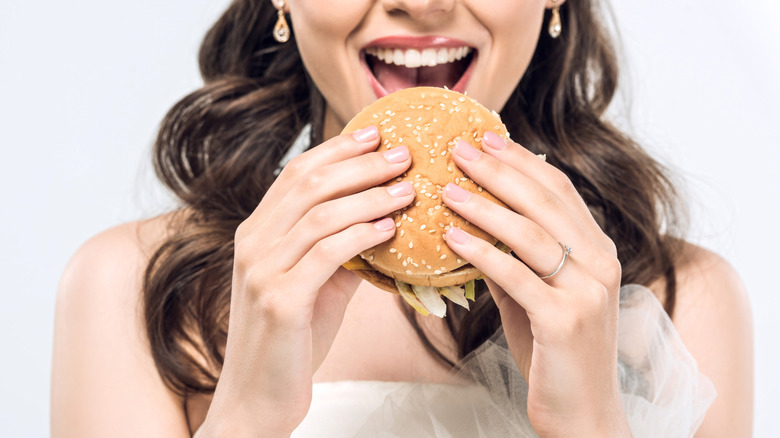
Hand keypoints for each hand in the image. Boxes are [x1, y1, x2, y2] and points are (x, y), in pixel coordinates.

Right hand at [201, 126, 413, 436]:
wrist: (258, 396)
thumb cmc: (292, 340)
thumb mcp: (315, 284)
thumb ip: (339, 249)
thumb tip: (384, 219)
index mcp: (256, 233)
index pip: (295, 173)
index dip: (337, 149)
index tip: (375, 133)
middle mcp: (252, 244)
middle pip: (308, 183)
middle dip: (360, 164)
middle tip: (403, 155)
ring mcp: (262, 271)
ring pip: (319, 214)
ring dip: (369, 196)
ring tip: (408, 188)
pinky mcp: (279, 301)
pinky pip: (327, 254)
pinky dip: (362, 235)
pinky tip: (390, 228)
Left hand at [442, 133, 630, 436]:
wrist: (581, 412)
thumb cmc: (553, 352)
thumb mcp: (535, 295)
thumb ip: (514, 258)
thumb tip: (475, 223)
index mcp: (597, 250)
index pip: (559, 190)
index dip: (521, 161)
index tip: (485, 137)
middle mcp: (600, 263)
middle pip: (545, 202)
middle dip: (498, 170)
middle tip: (458, 148)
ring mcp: (587, 291)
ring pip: (531, 234)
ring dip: (484, 206)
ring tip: (446, 189)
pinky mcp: (565, 320)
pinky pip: (516, 276)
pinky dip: (482, 253)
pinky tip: (451, 237)